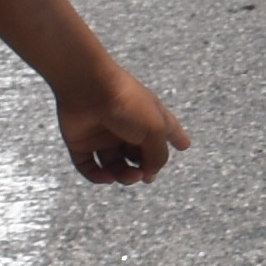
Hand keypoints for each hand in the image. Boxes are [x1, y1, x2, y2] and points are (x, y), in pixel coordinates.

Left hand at [56, 64, 189, 186]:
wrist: (90, 88)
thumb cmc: (128, 104)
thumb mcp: (155, 130)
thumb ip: (158, 155)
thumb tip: (150, 175)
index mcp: (150, 117)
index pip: (167, 129)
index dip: (177, 137)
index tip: (184, 145)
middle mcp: (128, 127)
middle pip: (139, 156)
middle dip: (144, 169)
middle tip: (144, 175)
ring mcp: (104, 136)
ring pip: (115, 165)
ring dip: (124, 175)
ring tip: (129, 175)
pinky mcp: (82, 143)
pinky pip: (89, 167)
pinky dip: (98, 176)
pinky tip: (108, 177)